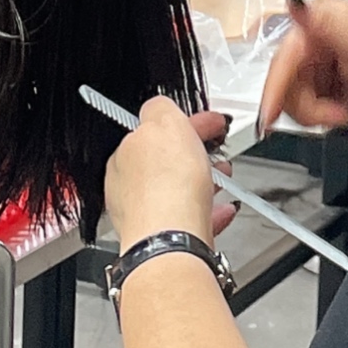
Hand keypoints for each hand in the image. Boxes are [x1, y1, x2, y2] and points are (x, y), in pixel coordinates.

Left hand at [105, 99, 235, 250]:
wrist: (172, 241)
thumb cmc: (166, 186)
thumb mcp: (165, 121)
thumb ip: (160, 108)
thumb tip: (158, 107)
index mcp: (123, 156)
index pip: (154, 130)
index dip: (187, 122)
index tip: (209, 123)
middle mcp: (127, 187)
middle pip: (166, 162)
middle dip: (195, 154)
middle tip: (217, 151)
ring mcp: (144, 215)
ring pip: (178, 191)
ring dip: (205, 181)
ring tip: (224, 180)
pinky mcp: (163, 239)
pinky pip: (189, 219)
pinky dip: (208, 211)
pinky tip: (222, 210)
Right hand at [256, 0, 347, 141]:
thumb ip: (327, 23)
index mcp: (330, 18)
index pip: (288, 50)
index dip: (277, 82)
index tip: (269, 113)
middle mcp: (324, 38)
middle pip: (287, 77)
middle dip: (306, 104)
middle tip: (334, 115)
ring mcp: (329, 67)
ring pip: (295, 96)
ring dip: (317, 113)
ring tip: (346, 113)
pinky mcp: (334, 92)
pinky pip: (308, 109)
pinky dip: (324, 118)